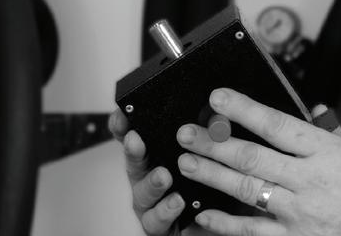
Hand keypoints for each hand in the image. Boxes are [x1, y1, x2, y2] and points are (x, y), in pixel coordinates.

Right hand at [110, 110, 211, 235]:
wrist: (216, 222)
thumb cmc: (208, 188)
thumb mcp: (211, 156)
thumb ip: (209, 136)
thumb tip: (217, 115)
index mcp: (156, 156)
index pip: (133, 136)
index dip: (123, 126)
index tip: (123, 114)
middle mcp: (147, 178)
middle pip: (134, 162)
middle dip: (133, 150)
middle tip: (135, 140)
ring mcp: (151, 202)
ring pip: (142, 193)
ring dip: (152, 183)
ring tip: (163, 176)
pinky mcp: (158, 225)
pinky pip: (156, 220)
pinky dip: (165, 211)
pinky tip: (177, 202)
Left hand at [173, 88, 340, 235]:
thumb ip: (332, 135)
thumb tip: (315, 110)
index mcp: (326, 153)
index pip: (276, 123)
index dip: (243, 109)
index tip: (217, 98)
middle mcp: (310, 180)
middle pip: (252, 156)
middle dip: (214, 143)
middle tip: (187, 133)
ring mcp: (300, 213)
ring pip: (246, 189)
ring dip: (212, 175)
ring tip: (186, 163)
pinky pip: (251, 231)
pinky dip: (224, 223)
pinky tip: (204, 213)